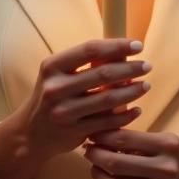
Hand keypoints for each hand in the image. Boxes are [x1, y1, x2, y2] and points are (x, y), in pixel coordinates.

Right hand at [7, 38, 152, 165]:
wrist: (31, 133)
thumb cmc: (52, 96)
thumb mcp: (59, 75)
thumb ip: (85, 64)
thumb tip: (123, 53)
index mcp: (52, 66)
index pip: (90, 49)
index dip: (117, 46)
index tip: (138, 45)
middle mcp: (55, 88)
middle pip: (102, 74)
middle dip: (131, 69)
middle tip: (147, 66)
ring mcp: (64, 112)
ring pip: (108, 99)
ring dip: (132, 91)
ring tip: (146, 85)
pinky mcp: (73, 132)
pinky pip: (107, 122)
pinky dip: (126, 116)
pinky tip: (136, 109)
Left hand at [83, 129, 178, 178]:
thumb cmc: (178, 157)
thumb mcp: (164, 140)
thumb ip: (137, 138)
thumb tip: (100, 135)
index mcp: (167, 146)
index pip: (123, 139)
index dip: (101, 136)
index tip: (91, 135)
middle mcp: (164, 170)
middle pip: (115, 164)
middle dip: (94, 155)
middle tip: (88, 150)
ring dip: (96, 175)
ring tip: (94, 168)